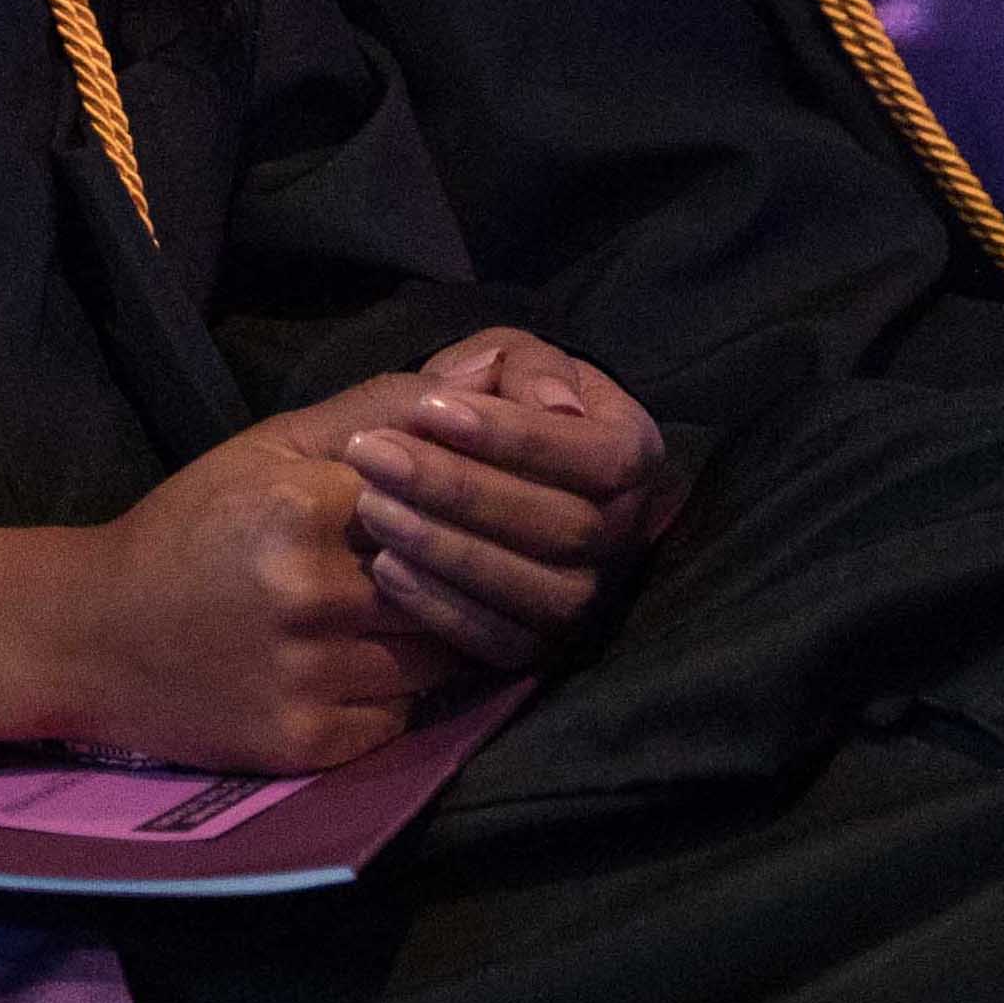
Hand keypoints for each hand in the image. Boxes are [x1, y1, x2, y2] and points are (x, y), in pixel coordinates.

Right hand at [0, 425, 448, 774]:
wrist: (90, 635)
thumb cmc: (189, 529)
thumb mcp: (267, 448)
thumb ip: (373, 410)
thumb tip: (479, 376)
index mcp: (299, 507)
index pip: (440, 503)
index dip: (454, 510)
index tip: (460, 513)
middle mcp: (309, 593)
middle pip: (448, 589)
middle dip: (455, 580)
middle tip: (457, 574)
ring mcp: (308, 675)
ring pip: (437, 661)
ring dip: (431, 642)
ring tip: (398, 620)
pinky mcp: (305, 742)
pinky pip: (398, 720)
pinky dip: (390, 700)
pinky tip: (352, 672)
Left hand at [258, 330, 671, 675]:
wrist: (454, 458)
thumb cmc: (487, 396)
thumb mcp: (507, 358)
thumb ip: (531, 369)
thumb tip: (559, 406)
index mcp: (632, 453)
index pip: (603, 457)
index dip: (520, 438)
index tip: (431, 410)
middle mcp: (625, 533)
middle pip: (567, 527)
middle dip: (462, 490)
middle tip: (374, 456)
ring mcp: (589, 596)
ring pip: (541, 592)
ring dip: (449, 550)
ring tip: (371, 507)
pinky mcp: (542, 643)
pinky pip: (506, 644)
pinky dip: (445, 609)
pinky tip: (385, 569)